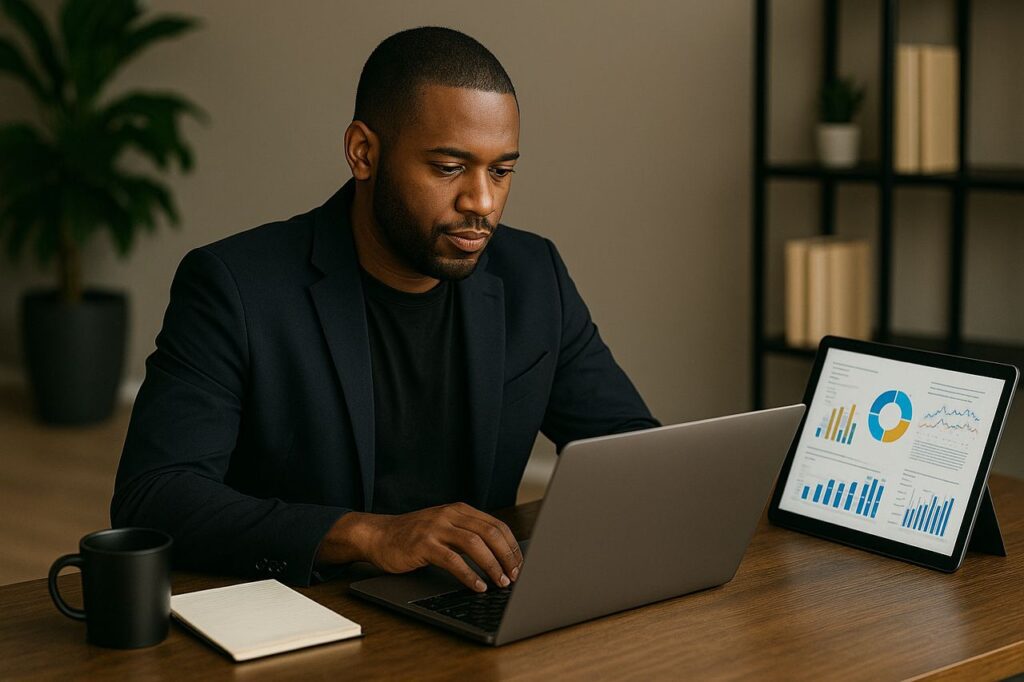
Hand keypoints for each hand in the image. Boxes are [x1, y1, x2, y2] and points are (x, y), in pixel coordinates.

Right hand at [319, 502, 521, 591]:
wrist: (378, 535)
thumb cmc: (414, 536)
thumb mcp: (444, 527)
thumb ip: (467, 533)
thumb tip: (500, 555)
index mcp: (460, 510)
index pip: (496, 525)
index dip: (512, 546)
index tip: (521, 564)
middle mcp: (450, 515)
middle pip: (490, 533)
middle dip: (507, 556)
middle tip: (517, 575)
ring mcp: (436, 528)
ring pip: (475, 544)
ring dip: (492, 565)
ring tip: (502, 582)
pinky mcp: (423, 545)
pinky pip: (453, 560)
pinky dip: (469, 575)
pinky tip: (478, 586)